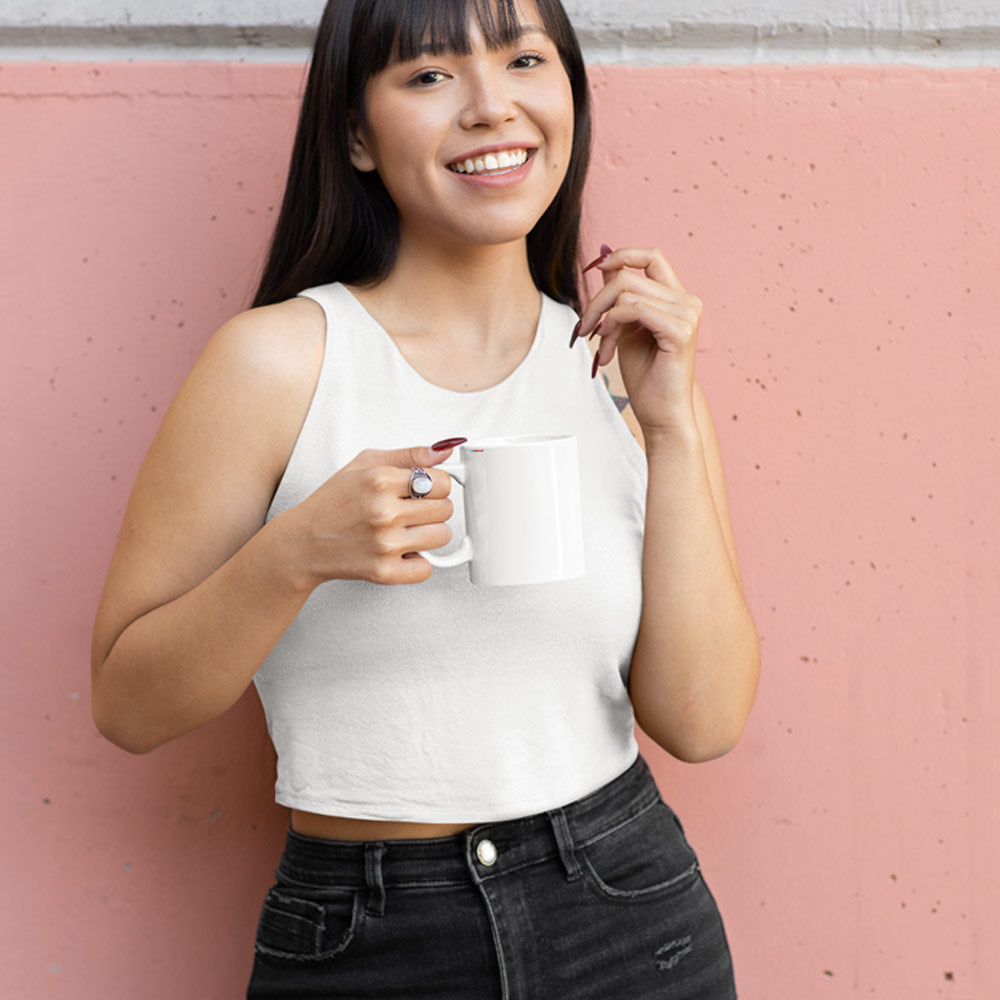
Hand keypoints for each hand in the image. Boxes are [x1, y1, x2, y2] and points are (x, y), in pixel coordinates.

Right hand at [282, 442, 460, 586]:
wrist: (303, 542)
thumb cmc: (333, 502)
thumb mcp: (365, 463)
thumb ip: (408, 455)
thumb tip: (445, 450)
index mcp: (380, 480)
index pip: (442, 482)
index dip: (437, 485)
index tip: (425, 490)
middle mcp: (383, 512)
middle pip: (446, 509)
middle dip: (432, 508)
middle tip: (410, 510)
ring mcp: (385, 544)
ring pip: (441, 536)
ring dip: (428, 533)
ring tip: (406, 529)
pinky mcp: (384, 571)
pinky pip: (426, 568)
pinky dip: (417, 562)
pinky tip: (400, 551)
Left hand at [577, 247, 702, 436]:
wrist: (661, 414)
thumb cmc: (645, 376)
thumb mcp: (624, 327)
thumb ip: (618, 295)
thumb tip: (603, 258)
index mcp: (676, 298)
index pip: (651, 257)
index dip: (621, 255)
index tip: (593, 270)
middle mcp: (687, 301)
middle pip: (628, 276)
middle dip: (596, 300)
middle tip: (584, 327)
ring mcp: (687, 314)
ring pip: (626, 292)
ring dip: (602, 318)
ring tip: (601, 345)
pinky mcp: (681, 330)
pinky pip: (634, 309)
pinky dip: (613, 325)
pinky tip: (608, 347)